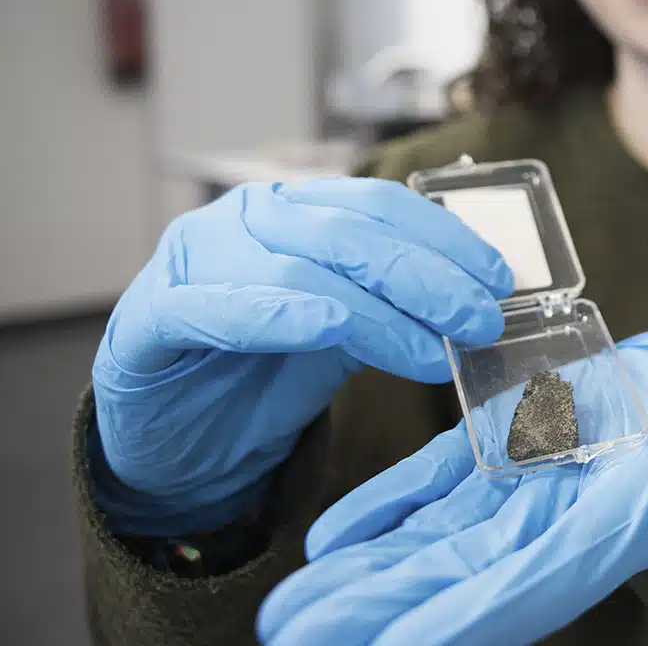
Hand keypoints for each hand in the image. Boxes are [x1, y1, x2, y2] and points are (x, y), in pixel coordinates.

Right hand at [90, 178, 512, 534]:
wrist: (171, 441)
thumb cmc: (259, 375)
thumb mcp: (342, 336)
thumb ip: (392, 308)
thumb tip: (476, 306)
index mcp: (294, 209)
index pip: (380, 205)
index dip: (445, 237)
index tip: (498, 278)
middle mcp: (243, 220)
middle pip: (348, 235)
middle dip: (425, 277)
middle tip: (480, 319)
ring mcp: (192, 262)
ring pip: (296, 270)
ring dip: (375, 312)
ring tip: (431, 351)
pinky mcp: (149, 318)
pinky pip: (213, 307)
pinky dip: (275, 314)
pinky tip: (328, 327)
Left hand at [256, 321, 647, 645]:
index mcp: (621, 524)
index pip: (530, 588)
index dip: (458, 621)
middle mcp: (565, 529)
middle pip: (457, 582)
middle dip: (376, 614)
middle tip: (288, 636)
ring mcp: (532, 496)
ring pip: (435, 544)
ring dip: (363, 577)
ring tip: (286, 607)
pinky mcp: (513, 454)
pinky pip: (440, 488)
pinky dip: (386, 510)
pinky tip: (331, 536)